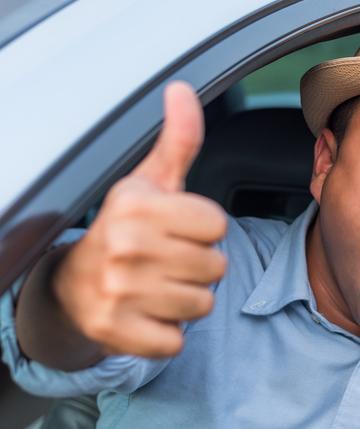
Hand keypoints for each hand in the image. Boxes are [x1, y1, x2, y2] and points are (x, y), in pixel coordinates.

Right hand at [52, 82, 227, 357]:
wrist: (72, 284)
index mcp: (136, 205)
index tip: (177, 229)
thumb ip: (178, 138)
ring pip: (202, 304)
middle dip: (199, 266)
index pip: (217, 225)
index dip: (204, 229)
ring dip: (187, 300)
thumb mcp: (151, 180)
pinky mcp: (115, 332)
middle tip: (167, 260)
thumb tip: (182, 88)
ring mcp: (117, 291)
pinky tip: (148, 313)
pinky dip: (169, 332)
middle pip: (216, 266)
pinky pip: (177, 340)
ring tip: (159, 284)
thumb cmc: (126, 227)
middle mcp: (123, 246)